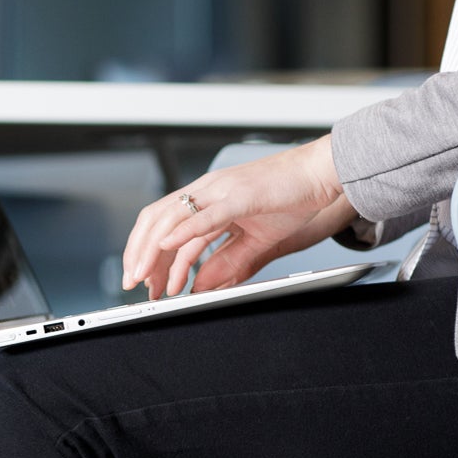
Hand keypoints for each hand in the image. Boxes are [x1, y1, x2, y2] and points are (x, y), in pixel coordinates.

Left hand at [121, 136, 353, 299]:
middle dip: (139, 255)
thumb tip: (200, 285)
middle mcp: (207, 190)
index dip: (144, 251)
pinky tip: (168, 246)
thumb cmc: (292, 197)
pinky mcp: (240, 196)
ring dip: (155, 252)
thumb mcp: (254, 238)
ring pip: (173, 219)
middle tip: (135, 285)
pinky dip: (183, 232)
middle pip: (157, 220)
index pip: (162, 222)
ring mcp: (221, 190)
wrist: (322, 172)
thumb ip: (227, 262)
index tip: (141, 279)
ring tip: (150, 280)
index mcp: (207, 197)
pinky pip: (206, 215)